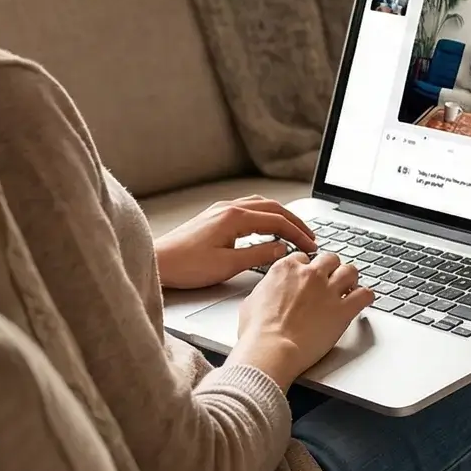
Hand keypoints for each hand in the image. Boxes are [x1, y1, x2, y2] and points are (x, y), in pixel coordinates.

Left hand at [154, 196, 317, 289]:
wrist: (158, 261)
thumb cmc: (187, 265)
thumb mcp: (227, 265)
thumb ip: (258, 255)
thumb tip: (281, 249)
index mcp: (235, 217)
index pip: (277, 221)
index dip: (298, 233)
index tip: (311, 245)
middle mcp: (229, 208)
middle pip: (272, 208)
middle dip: (294, 222)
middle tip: (310, 236)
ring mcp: (221, 210)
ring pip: (260, 205)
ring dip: (280, 216)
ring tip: (294, 231)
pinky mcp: (214, 217)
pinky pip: (248, 209)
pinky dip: (265, 216)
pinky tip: (267, 228)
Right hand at [229, 252, 373, 387]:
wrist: (270, 349)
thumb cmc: (257, 331)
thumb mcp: (252, 300)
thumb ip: (266, 289)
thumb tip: (268, 292)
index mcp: (286, 269)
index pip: (303, 257)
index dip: (307, 268)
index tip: (308, 277)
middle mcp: (310, 275)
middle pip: (330, 259)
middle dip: (331, 269)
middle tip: (330, 280)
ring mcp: (328, 291)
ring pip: (350, 271)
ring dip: (350, 279)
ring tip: (349, 287)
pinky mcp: (343, 310)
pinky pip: (365, 295)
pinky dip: (366, 296)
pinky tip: (363, 300)